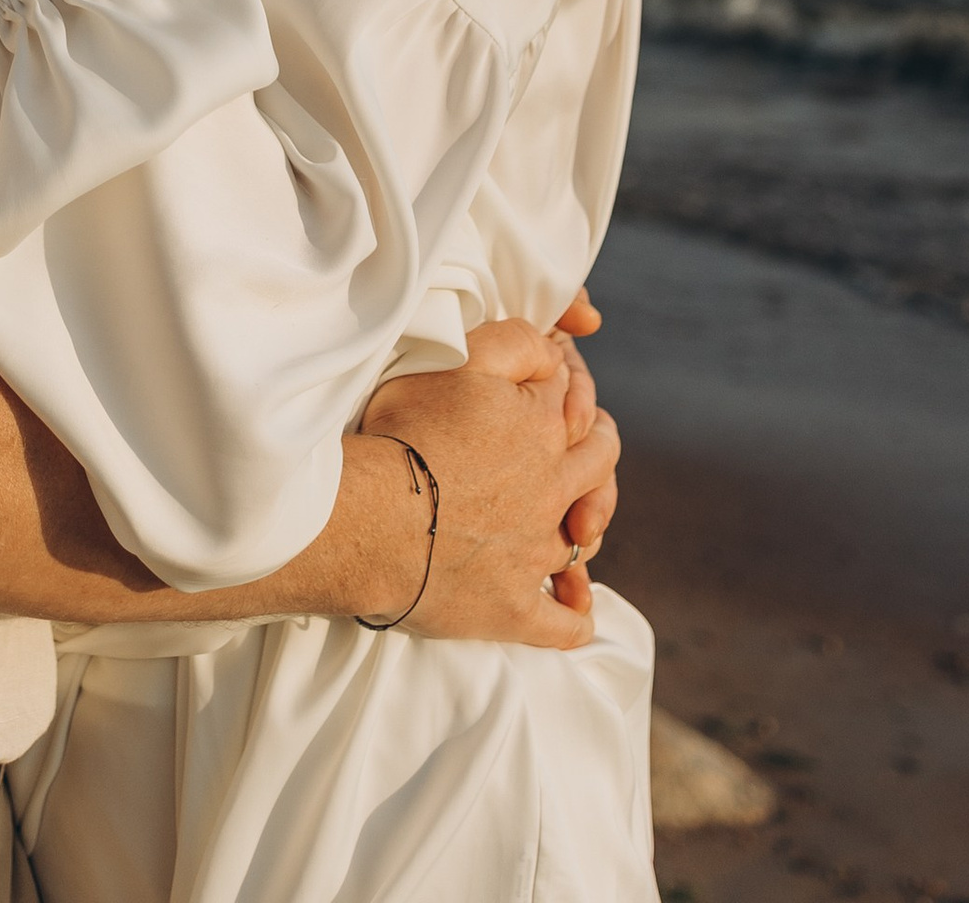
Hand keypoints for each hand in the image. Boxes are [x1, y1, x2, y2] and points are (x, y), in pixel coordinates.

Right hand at [363, 317, 621, 650]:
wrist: (368, 519)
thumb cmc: (403, 435)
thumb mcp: (459, 360)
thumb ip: (517, 344)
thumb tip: (557, 356)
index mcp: (544, 427)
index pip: (573, 400)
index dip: (561, 391)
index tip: (544, 393)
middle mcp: (553, 490)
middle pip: (600, 464)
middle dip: (597, 448)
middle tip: (585, 446)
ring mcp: (537, 555)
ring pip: (584, 540)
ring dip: (585, 528)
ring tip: (577, 525)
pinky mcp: (516, 610)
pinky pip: (563, 624)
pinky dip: (574, 617)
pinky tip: (575, 608)